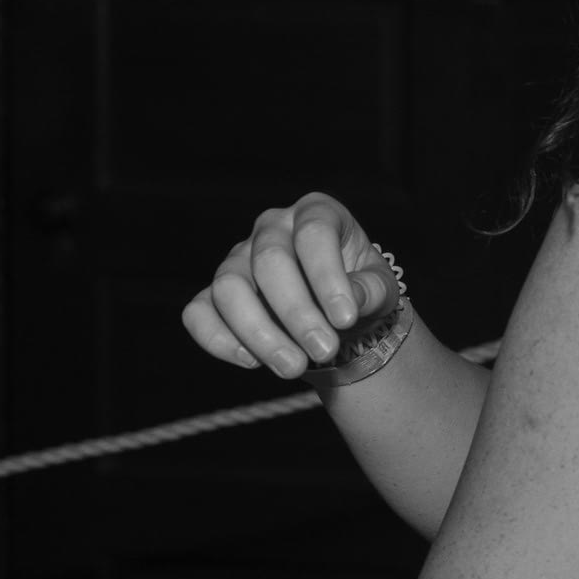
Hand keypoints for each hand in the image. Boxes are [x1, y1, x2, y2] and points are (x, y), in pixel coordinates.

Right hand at [182, 193, 400, 379]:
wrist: (336, 317)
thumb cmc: (359, 292)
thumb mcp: (380, 288)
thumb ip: (370, 291)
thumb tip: (350, 304)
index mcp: (315, 212)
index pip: (313, 233)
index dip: (327, 277)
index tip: (345, 320)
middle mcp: (271, 227)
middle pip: (269, 260)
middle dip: (297, 312)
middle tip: (324, 350)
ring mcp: (237, 258)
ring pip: (228, 287)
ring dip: (259, 332)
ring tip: (294, 367)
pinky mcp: (213, 294)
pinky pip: (198, 313)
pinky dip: (219, 340)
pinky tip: (252, 362)